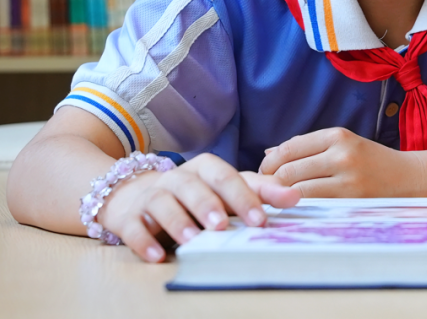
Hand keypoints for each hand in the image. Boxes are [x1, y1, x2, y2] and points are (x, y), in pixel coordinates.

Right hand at [98, 152, 299, 263]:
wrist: (135, 195)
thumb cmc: (197, 193)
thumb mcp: (227, 190)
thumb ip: (260, 191)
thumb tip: (297, 195)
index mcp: (206, 168)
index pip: (228, 177)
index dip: (246, 197)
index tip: (263, 219)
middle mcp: (179, 177)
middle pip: (195, 186)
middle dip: (211, 205)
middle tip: (224, 225)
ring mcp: (152, 195)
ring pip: (164, 203)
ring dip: (179, 221)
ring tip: (193, 240)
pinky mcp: (129, 217)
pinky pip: (134, 227)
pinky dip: (143, 242)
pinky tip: (157, 257)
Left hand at [259, 127, 417, 197]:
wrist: (409, 178)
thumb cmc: (372, 162)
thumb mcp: (344, 145)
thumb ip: (307, 148)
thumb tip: (269, 153)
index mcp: (338, 135)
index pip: (289, 148)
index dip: (270, 164)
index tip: (266, 174)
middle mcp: (342, 154)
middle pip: (288, 170)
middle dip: (272, 183)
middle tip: (268, 192)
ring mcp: (347, 179)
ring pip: (297, 190)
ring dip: (283, 198)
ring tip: (280, 202)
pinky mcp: (351, 200)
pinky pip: (314, 206)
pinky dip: (300, 208)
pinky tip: (298, 210)